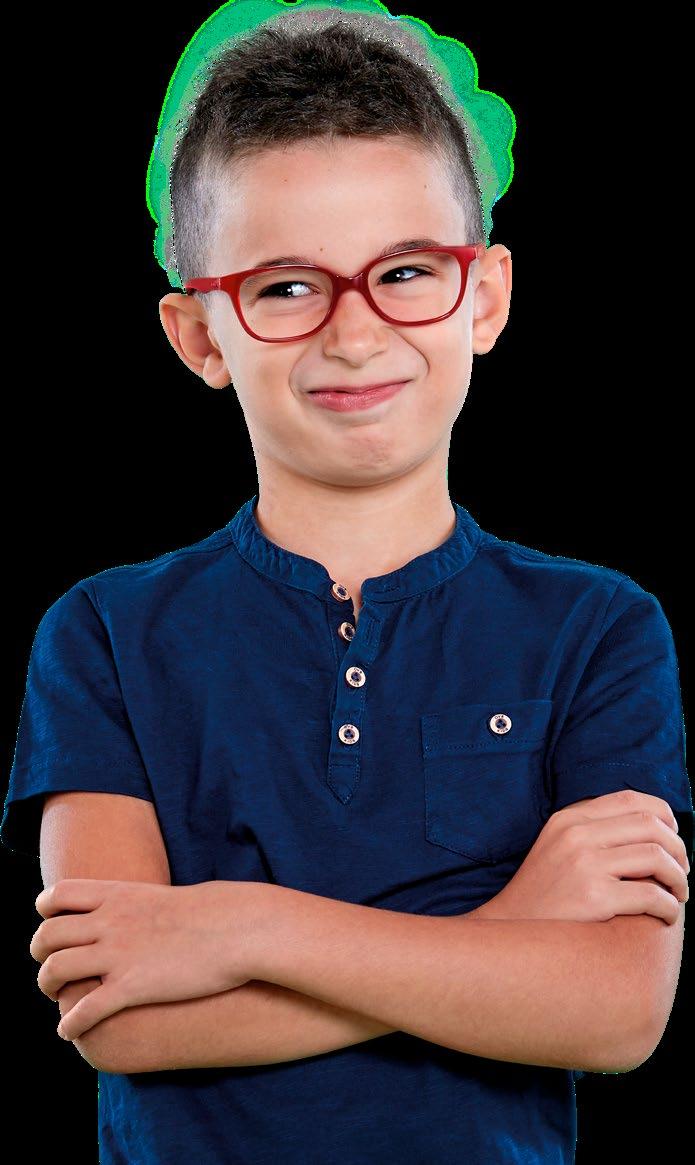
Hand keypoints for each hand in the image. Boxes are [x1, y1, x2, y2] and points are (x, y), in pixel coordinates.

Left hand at [30, 878, 266, 1040]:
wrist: (239, 929)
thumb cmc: (213, 914)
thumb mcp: (167, 898)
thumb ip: (140, 904)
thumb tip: (138, 912)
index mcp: (118, 895)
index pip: (57, 895)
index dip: (46, 912)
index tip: (52, 926)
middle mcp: (110, 922)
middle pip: (47, 936)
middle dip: (41, 956)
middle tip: (53, 971)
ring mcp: (118, 954)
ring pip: (55, 971)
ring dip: (49, 988)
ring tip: (60, 999)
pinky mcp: (131, 987)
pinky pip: (84, 1010)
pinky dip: (70, 1024)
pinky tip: (71, 1031)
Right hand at [473, 789, 689, 924]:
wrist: (509, 932)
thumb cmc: (542, 895)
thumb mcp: (557, 848)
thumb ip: (593, 832)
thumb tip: (653, 830)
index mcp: (568, 818)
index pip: (631, 798)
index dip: (663, 816)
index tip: (673, 838)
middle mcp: (576, 834)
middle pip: (650, 825)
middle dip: (678, 849)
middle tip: (682, 873)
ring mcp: (584, 864)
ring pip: (657, 856)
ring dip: (679, 878)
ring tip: (678, 895)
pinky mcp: (594, 897)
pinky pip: (652, 895)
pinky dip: (669, 906)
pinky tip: (666, 916)